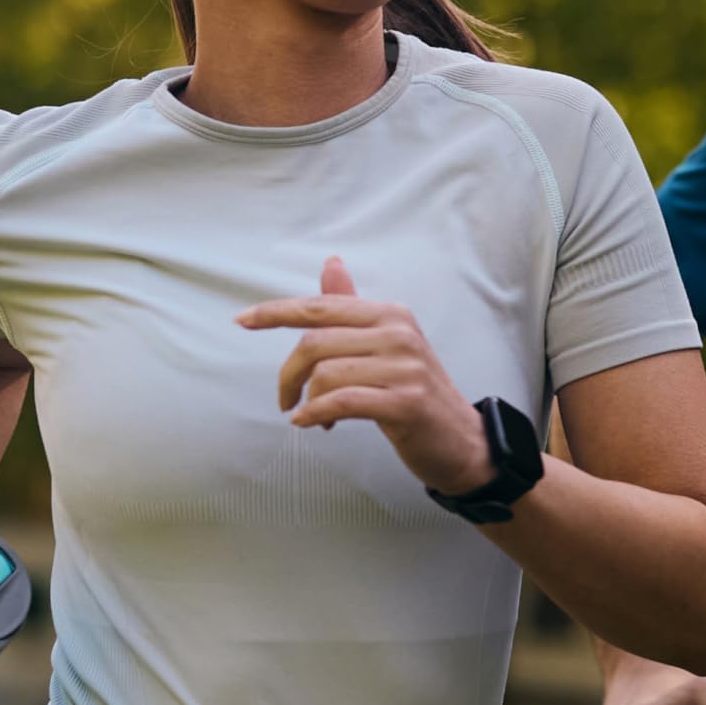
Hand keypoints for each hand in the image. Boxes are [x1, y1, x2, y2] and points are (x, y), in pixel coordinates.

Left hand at [243, 258, 496, 495]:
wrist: (463, 441)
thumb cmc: (414, 392)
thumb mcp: (386, 344)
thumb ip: (353, 307)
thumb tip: (330, 264)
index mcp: (389, 314)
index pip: (321, 306)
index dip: (276, 312)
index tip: (242, 320)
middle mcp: (398, 333)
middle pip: (315, 343)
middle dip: (288, 374)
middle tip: (285, 397)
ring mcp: (405, 367)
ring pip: (326, 374)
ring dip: (305, 400)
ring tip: (310, 416)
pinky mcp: (406, 402)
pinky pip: (342, 402)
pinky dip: (316, 414)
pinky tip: (311, 423)